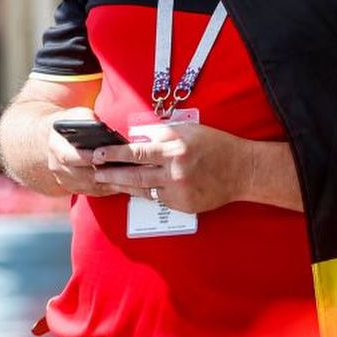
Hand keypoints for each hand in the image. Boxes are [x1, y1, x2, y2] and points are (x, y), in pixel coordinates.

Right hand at [43, 108, 124, 198]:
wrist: (57, 140)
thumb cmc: (69, 125)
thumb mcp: (75, 115)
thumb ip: (86, 119)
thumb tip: (100, 125)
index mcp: (57, 147)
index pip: (70, 157)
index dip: (87, 158)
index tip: (103, 157)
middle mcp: (59, 167)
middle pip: (84, 175)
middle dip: (106, 172)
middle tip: (125, 169)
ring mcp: (67, 180)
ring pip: (92, 186)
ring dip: (112, 182)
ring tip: (130, 175)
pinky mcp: (77, 189)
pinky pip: (96, 192)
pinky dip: (112, 187)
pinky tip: (126, 182)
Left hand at [90, 122, 255, 214]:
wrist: (243, 171)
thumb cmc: (216, 146)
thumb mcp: (190, 131)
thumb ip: (163, 135)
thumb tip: (137, 140)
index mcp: (175, 150)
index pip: (136, 152)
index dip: (113, 153)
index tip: (97, 153)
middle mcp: (174, 172)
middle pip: (133, 175)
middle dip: (110, 173)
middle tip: (93, 172)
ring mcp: (179, 192)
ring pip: (143, 190)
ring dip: (124, 185)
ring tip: (109, 181)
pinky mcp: (184, 206)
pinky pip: (160, 199)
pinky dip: (150, 192)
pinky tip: (142, 188)